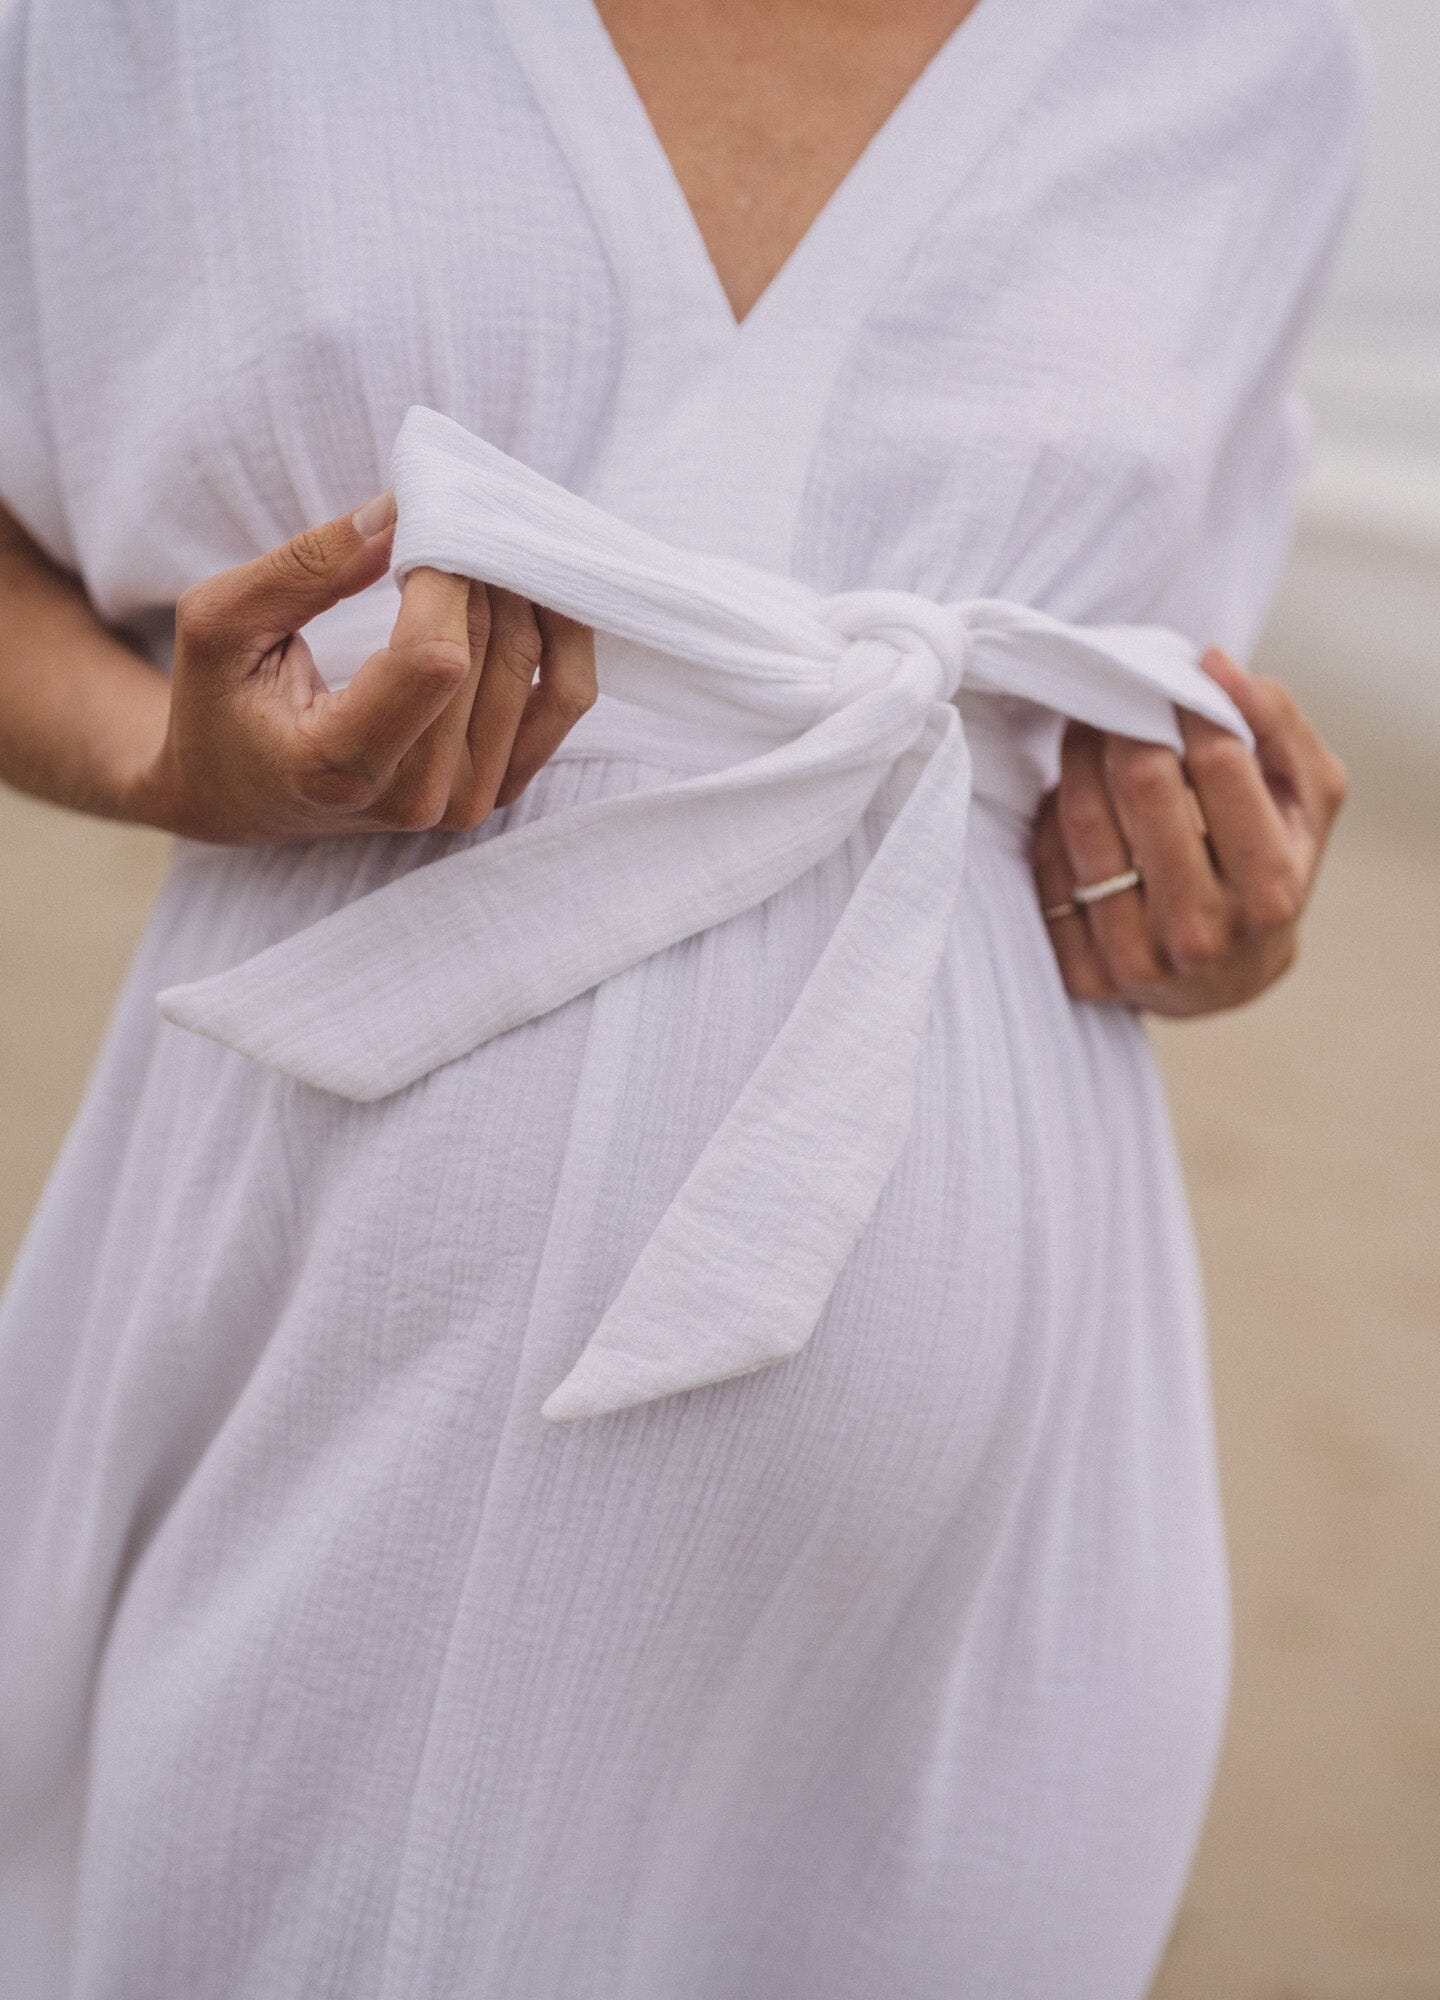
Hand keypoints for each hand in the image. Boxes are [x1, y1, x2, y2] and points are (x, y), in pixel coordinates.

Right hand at [130, 493, 595, 843]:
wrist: (240, 797)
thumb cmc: (221, 705)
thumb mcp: (221, 623)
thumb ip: (306, 567)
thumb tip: (398, 510)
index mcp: (339, 767)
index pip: (437, 659)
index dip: (444, 576)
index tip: (424, 519)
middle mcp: (415, 799)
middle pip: (489, 654)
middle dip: (480, 568)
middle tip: (461, 506)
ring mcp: (463, 803)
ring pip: (535, 668)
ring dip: (520, 589)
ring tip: (483, 538)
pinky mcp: (497, 788)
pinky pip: (564, 699)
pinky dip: (560, 633)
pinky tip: (529, 585)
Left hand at [1031, 649, 1347, 1017]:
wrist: (1226, 980)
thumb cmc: (1270, 866)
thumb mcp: (1306, 801)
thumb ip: (1277, 725)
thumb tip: (1212, 663)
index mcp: (1270, 889)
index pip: (1219, 765)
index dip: (1189, 704)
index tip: (1172, 679)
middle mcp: (1203, 934)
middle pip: (1143, 786)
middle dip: (1126, 722)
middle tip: (1116, 695)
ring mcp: (1138, 960)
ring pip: (1082, 823)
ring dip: (1078, 756)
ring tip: (1087, 729)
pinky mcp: (1083, 976)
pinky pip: (1047, 867)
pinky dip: (1052, 818)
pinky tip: (1072, 796)